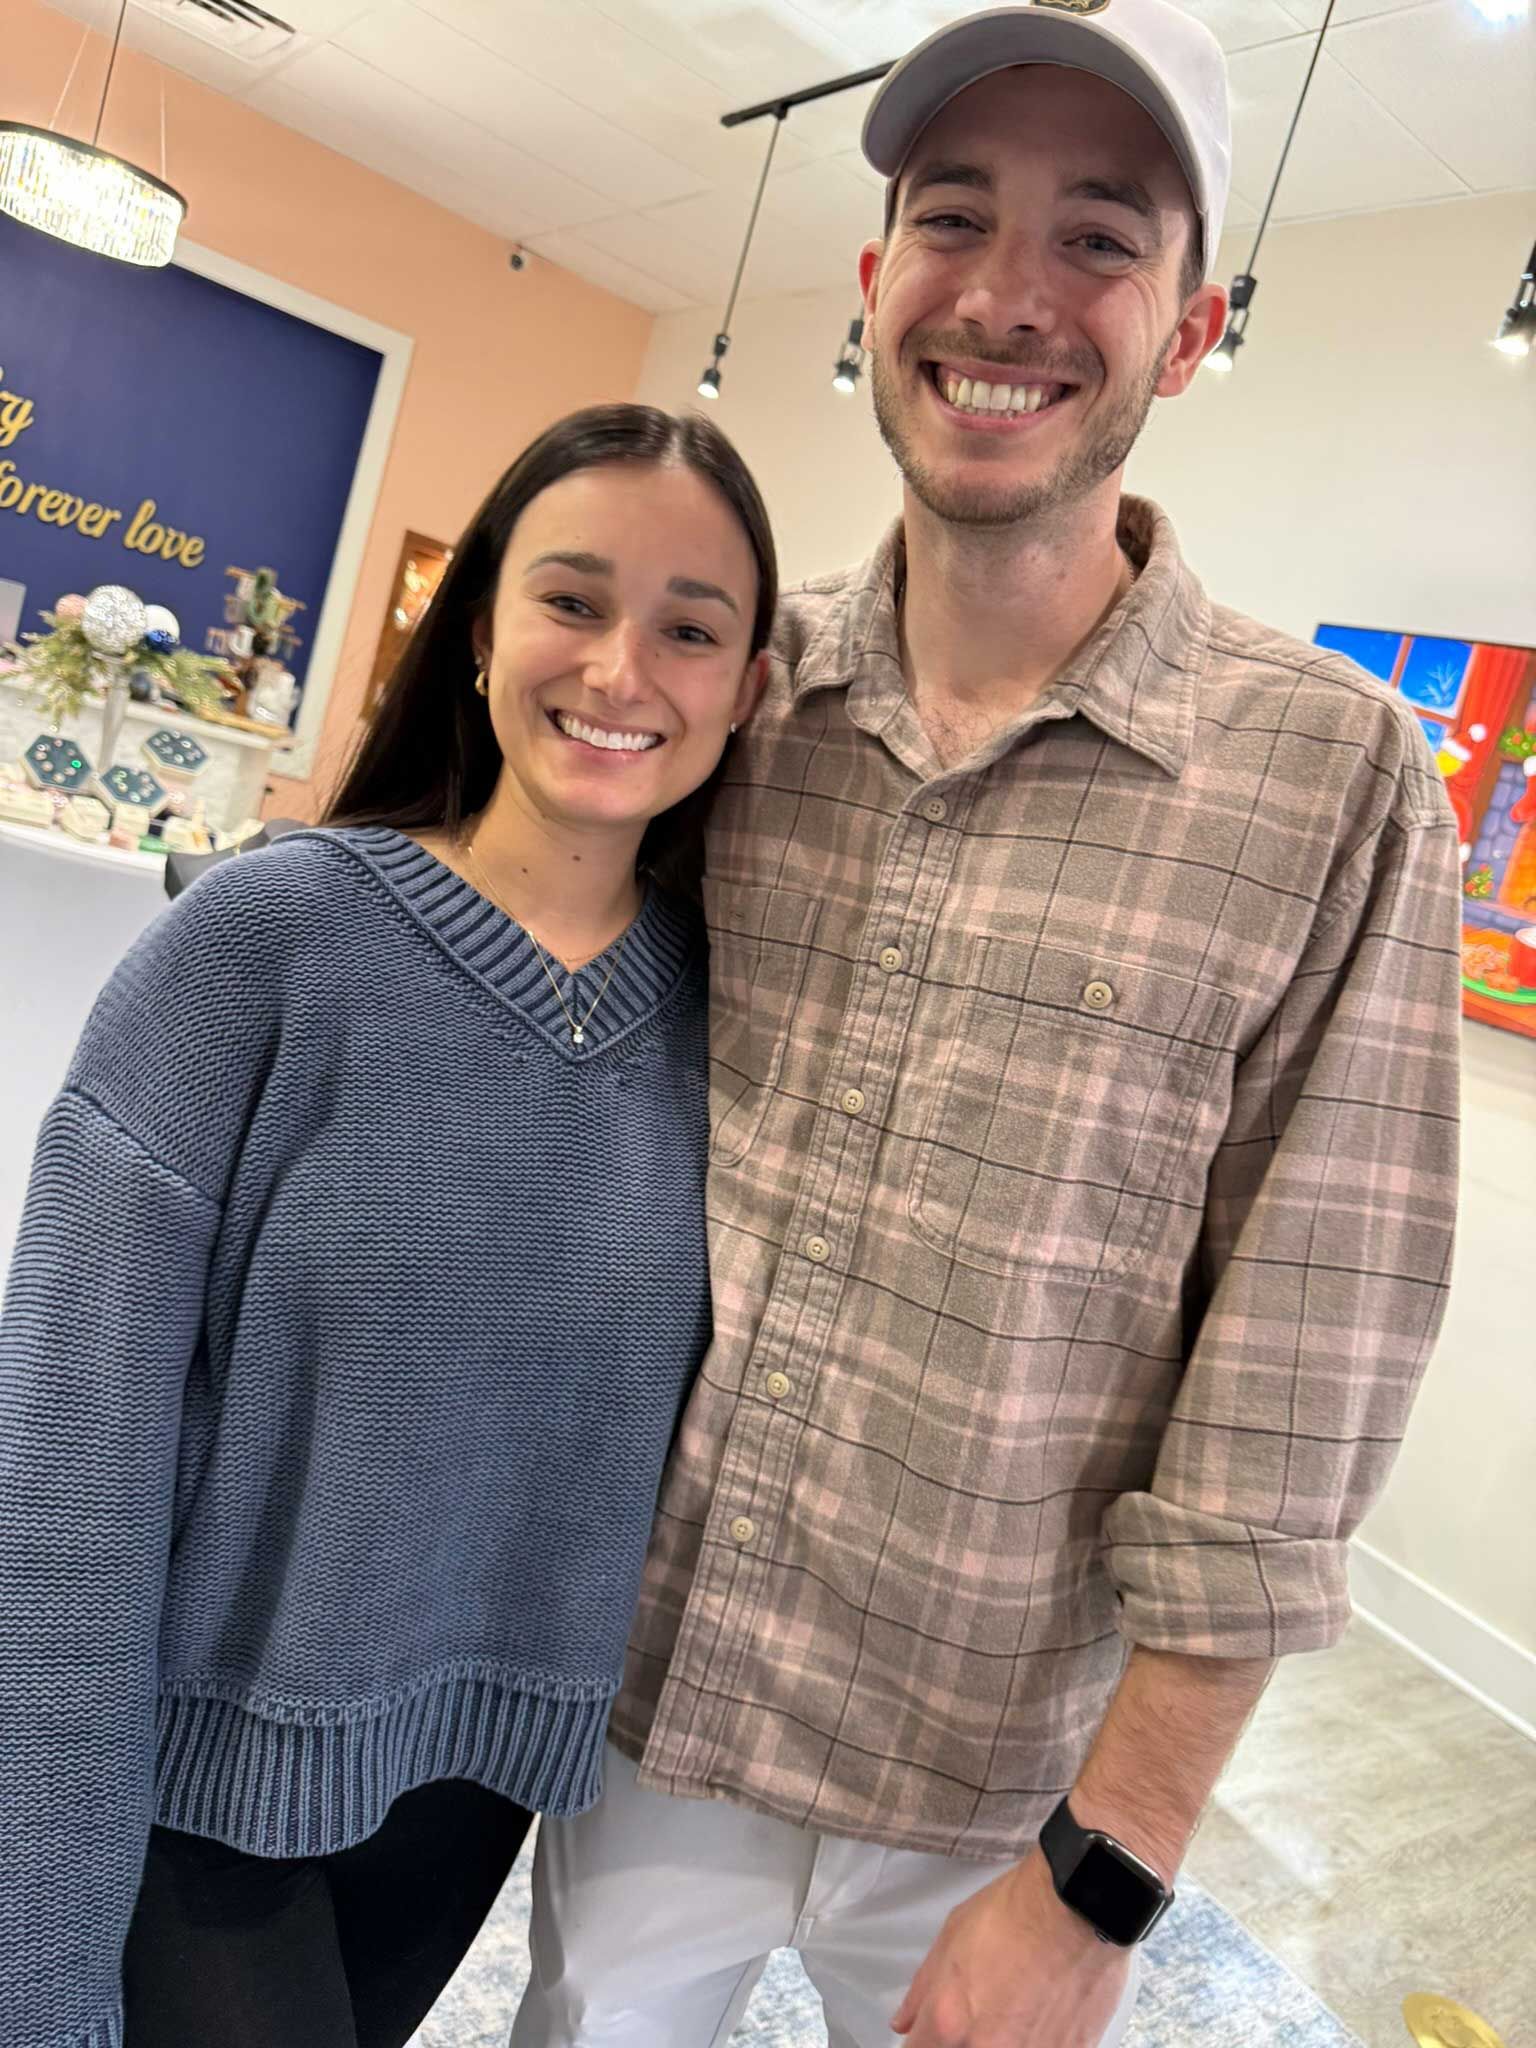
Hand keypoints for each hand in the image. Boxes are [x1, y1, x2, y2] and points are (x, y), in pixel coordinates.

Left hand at [891, 1850, 1131, 2046]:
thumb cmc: (1016, 1912)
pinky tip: (1042, 2014)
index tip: (932, 2031)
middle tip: (983, 2010)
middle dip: (963, 2038)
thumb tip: (905, 2021)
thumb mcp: (952, 1936)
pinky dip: (1036, 2040)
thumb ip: (923, 1988)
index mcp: (948, 2020)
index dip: (924, 2039)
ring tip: (1016, 2008)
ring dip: (1003, 2038)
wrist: (1077, 1906)